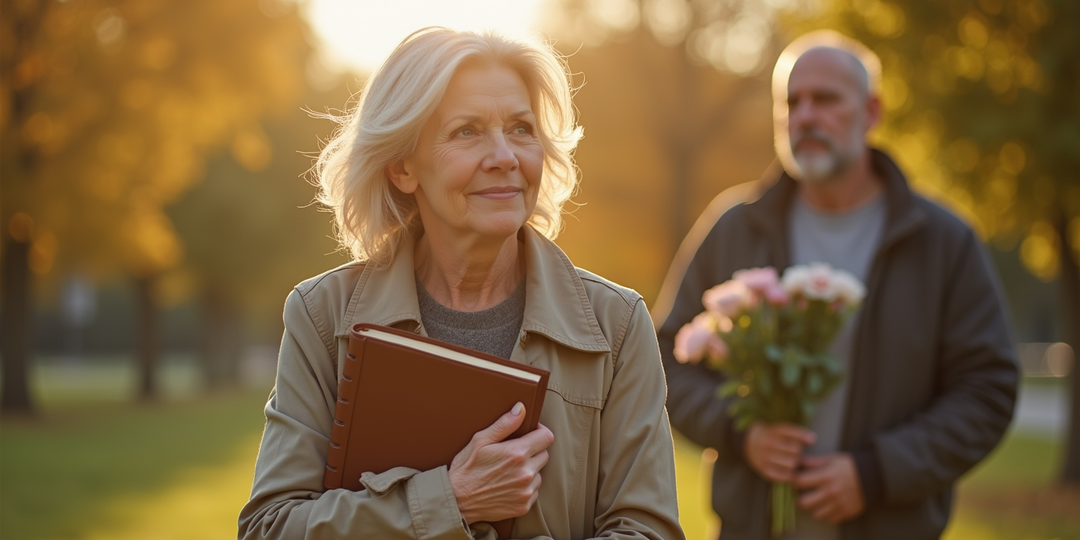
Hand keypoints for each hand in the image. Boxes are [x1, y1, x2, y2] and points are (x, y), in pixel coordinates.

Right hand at [448, 403, 553, 524]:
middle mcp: (525, 473)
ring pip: (539, 474)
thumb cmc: (466, 469)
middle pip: (544, 455)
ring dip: (529, 470)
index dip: (539, 431)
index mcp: (517, 454)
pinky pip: (533, 491)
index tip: (529, 433)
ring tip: (508, 471)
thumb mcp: (480, 441)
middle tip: (513, 453)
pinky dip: (524, 487)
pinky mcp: (524, 506)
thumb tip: (521, 409)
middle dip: (533, 451)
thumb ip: (504, 424)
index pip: (546, 437)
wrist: (456, 501)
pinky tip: (507, 485)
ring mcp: (526, 491)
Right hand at [744, 422, 815, 481]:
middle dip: (799, 451)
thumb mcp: (778, 428)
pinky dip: (788, 475)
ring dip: (794, 463)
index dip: (804, 435)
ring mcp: (764, 457)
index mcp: (771, 431)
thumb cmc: (770, 435)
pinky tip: (788, 471)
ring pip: (791, 464)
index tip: (812, 439)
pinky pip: (782, 476)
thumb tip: (813, 439)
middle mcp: (767, 443)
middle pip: (795, 450)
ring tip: (792, 461)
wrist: (748, 442)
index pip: (791, 432)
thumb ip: (794, 432)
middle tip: (796, 452)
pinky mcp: (762, 469)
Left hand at [792, 453, 864, 524]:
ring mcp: (839, 504)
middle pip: (803, 503)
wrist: (874, 476)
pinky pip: (830, 519)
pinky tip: (829, 506)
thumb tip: (796, 461)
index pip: (799, 481)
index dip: (794, 480)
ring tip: (817, 501)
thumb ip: (813, 462)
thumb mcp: (832, 459)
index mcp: (826, 475)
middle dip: (800, 499)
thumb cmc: (850, 466)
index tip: (796, 480)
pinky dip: (827, 514)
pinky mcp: (847, 512)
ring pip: (816, 514)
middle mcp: (831, 491)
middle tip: (803, 495)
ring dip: (814, 508)